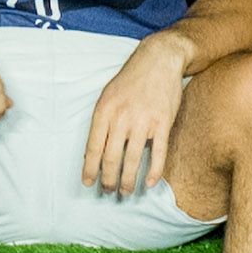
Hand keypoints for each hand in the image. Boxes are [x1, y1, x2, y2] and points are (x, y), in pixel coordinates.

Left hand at [79, 31, 189, 195]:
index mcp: (104, 111)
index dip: (89, 168)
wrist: (158, 61)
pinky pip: (159, 153)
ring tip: (126, 191)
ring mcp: (143, 121)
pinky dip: (155, 171)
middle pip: (111, 157)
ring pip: (133, 159)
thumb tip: (92, 150)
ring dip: (128, 180)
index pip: (93, 147)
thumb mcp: (107, 95)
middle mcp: (121, 118)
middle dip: (108, 178)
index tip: (88, 182)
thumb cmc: (130, 81)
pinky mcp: (163, 123)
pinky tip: (150, 183)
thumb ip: (101, 121)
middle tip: (108, 190)